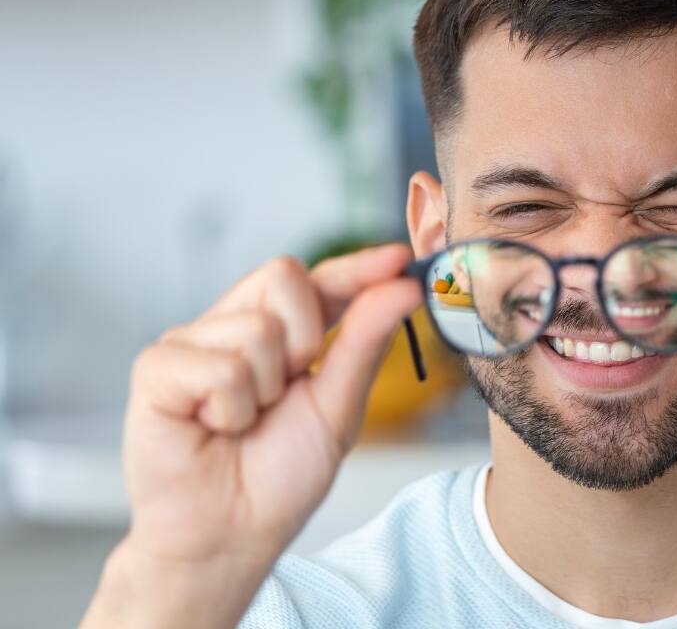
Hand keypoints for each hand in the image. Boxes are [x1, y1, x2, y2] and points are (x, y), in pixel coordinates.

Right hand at [84, 245, 421, 627]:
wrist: (230, 534)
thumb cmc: (280, 475)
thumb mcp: (339, 407)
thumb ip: (366, 342)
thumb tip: (403, 287)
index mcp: (282, 332)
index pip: (321, 279)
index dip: (358, 267)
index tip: (400, 258)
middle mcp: (234, 325)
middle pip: (285, 276)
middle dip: (305, 338)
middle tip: (287, 389)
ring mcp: (192, 343)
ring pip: (256, 329)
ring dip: (265, 391)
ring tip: (243, 422)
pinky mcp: (156, 368)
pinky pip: (217, 367)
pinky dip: (230, 409)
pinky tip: (213, 428)